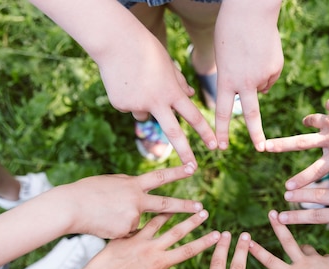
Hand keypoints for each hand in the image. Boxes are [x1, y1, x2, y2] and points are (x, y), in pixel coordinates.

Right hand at [53, 163, 202, 238]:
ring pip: (140, 223)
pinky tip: (104, 225)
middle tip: (203, 209)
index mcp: (133, 184)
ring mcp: (133, 217)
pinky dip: (119, 231)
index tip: (194, 168)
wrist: (70, 208)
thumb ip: (129, 186)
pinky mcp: (126, 231)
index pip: (160, 176)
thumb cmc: (86, 192)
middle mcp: (137, 200)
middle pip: (166, 205)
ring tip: (107, 215)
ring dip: (127, 221)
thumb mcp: (111, 182)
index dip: (177, 171)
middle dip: (186, 207)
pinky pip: (128, 234)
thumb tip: (141, 187)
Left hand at [76, 210, 219, 268]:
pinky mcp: (121, 238)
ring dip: (168, 212)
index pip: (188, 251)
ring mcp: (135, 241)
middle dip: (193, 221)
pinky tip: (145, 213)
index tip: (217, 235)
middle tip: (204, 212)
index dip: (205, 242)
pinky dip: (142, 219)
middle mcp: (150, 249)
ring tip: (176, 204)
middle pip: (177, 231)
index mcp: (160, 264)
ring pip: (156, 222)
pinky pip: (135, 225)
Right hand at [96, 34, 216, 165]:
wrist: (114, 41)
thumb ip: (179, 83)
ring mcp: (137, 105)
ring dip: (144, 105)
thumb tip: (190, 95)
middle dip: (185, 152)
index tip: (214, 146)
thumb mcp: (168, 64)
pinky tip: (123, 80)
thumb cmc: (145, 48)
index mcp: (172, 91)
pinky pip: (129, 106)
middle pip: (174, 133)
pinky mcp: (121, 105)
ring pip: (145, 115)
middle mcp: (156, 102)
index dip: (205, 132)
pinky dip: (128, 97)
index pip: (193, 116)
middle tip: (194, 168)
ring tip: (137, 81)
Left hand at [213, 0, 282, 150]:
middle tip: (261, 148)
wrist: (250, 10)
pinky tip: (261, 52)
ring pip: (260, 87)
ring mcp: (263, 75)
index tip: (221, 147)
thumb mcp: (224, 59)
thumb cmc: (230, 31)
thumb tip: (260, 92)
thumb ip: (237, 79)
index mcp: (227, 80)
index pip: (223, 112)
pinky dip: (265, 68)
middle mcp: (245, 82)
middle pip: (252, 114)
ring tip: (250, 54)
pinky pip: (269, 75)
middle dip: (256, 135)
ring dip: (256, 77)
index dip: (222, 131)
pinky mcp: (275, 68)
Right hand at [249, 210, 328, 268]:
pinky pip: (322, 258)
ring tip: (306, 264)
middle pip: (287, 241)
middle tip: (272, 212)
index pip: (270, 262)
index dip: (258, 251)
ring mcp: (316, 259)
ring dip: (303, 251)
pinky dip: (321, 262)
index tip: (248, 241)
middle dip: (278, 226)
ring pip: (306, 248)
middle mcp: (302, 263)